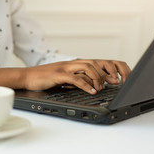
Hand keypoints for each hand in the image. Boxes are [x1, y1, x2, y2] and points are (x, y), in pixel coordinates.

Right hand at [0, 59, 130, 93]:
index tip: (125, 77)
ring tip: (101, 88)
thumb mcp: (69, 80)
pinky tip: (92, 91)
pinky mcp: (58, 74)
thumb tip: (99, 86)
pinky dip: (85, 84)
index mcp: (79, 64)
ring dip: (98, 78)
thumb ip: (83, 80)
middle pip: (98, 61)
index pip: (102, 62)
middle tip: (118, 82)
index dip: (116, 67)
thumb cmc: (49, 79)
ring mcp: (67, 67)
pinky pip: (75, 77)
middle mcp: (75, 63)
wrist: (28, 77)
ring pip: (88, 66)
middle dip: (111, 71)